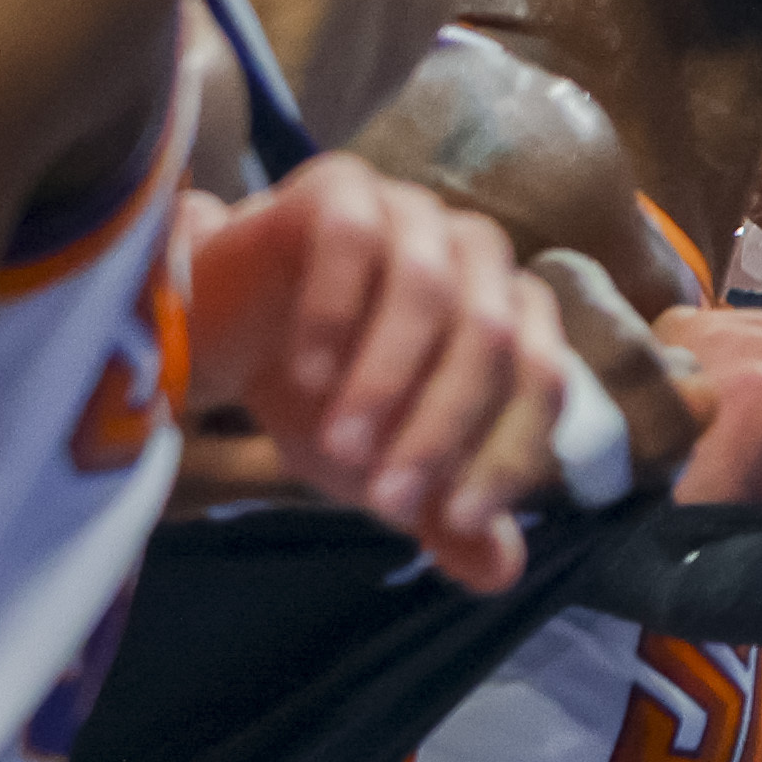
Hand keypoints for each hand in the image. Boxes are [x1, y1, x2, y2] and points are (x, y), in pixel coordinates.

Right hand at [180, 154, 576, 592]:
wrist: (219, 337)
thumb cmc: (321, 398)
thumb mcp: (383, 470)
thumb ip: (446, 517)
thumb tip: (501, 575)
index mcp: (513, 314)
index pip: (542, 381)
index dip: (509, 454)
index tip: (455, 520)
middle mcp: (477, 253)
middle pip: (492, 336)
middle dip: (440, 429)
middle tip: (384, 500)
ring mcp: (411, 209)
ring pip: (428, 286)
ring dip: (386, 380)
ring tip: (337, 449)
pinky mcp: (340, 186)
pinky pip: (352, 237)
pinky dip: (333, 312)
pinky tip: (303, 375)